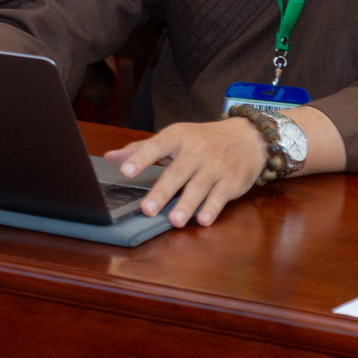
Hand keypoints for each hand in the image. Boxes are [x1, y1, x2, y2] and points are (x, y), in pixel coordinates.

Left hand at [105, 116, 269, 227]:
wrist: (247, 138)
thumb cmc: (202, 140)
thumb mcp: (173, 137)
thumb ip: (141, 149)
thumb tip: (110, 158)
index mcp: (177, 137)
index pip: (156, 146)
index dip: (140, 158)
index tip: (125, 170)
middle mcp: (196, 150)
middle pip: (177, 172)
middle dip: (162, 191)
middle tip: (148, 209)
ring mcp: (215, 166)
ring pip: (199, 186)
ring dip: (187, 204)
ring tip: (174, 221)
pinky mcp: (231, 182)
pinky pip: (220, 196)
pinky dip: (212, 208)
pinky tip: (203, 220)